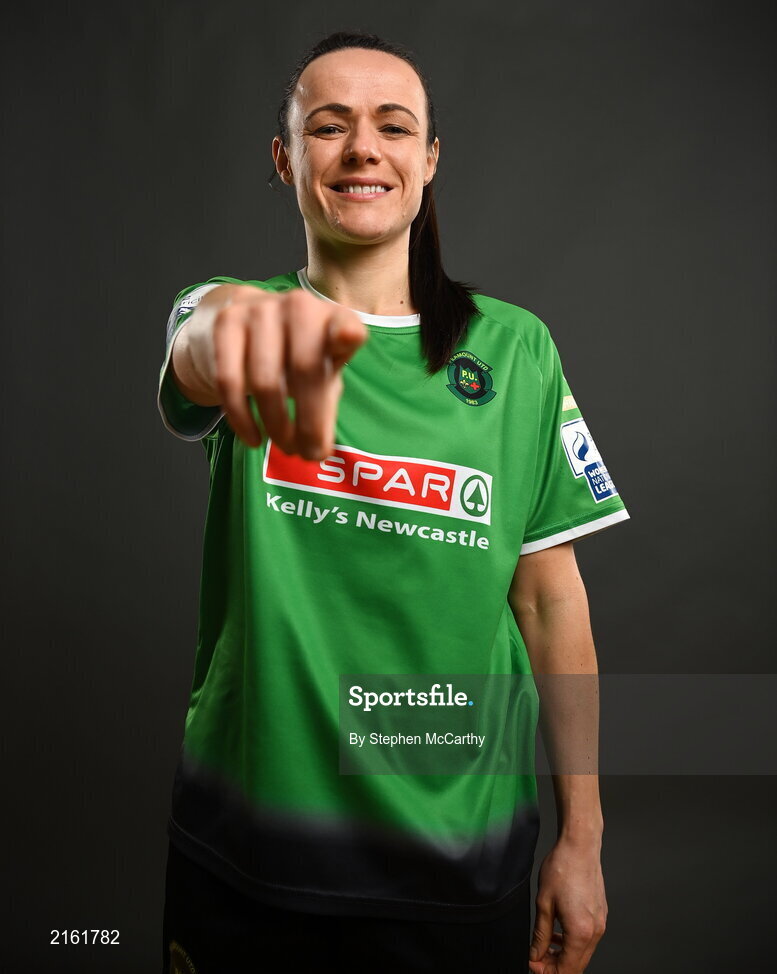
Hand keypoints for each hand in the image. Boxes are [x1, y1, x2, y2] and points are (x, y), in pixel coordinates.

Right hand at [186, 285, 368, 456]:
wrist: (247, 318)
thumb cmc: (298, 352)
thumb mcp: (324, 369)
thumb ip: (327, 402)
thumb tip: (317, 450)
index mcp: (334, 318)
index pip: (344, 325)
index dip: (345, 333)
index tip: (348, 339)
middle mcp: (299, 307)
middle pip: (304, 369)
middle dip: (309, 422)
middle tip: (310, 455)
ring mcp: (260, 311)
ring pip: (265, 382)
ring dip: (277, 426)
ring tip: (286, 446)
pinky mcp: (227, 323)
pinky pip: (230, 381)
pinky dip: (242, 418)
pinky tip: (253, 438)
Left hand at [528, 835, 606, 972]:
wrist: (580, 846)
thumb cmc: (562, 868)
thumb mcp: (544, 903)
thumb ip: (540, 934)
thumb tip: (535, 954)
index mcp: (580, 932)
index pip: (567, 969)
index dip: (547, 972)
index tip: (533, 964)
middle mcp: (595, 931)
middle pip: (576, 965)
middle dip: (555, 966)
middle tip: (537, 957)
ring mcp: (601, 923)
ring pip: (582, 953)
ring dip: (564, 955)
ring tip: (546, 945)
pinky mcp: (601, 915)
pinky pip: (588, 939)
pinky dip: (573, 942)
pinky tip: (559, 932)